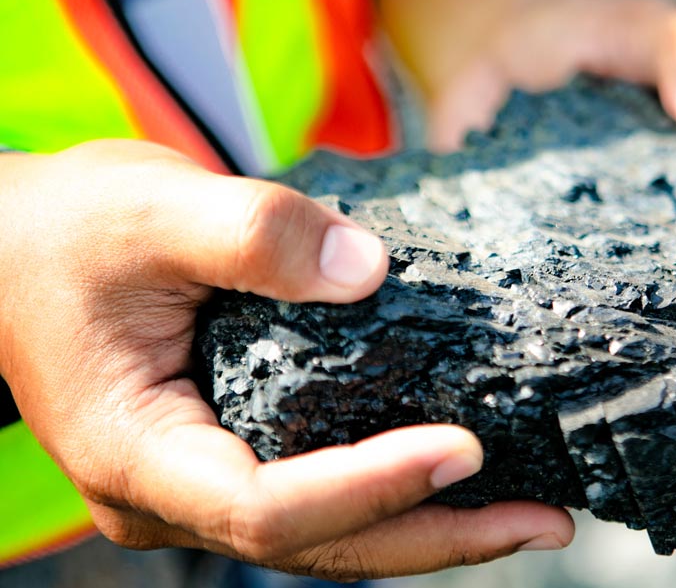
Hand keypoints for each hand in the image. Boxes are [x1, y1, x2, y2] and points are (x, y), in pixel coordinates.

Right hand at [0, 141, 572, 579]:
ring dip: (429, 527)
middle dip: (434, 536)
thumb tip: (368, 268)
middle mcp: (172, 493)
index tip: (466, 447)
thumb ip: (252, 232)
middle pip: (318, 544)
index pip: (268, 505)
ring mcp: (203, 484)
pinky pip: (321, 495)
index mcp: (139, 452)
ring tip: (531, 514)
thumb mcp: (150, 210)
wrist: (21, 251)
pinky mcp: (232, 454)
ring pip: (327, 535)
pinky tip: (461, 474)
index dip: (371, 486)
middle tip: (543, 521)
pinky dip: (395, 492)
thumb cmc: (68, 234)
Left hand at [420, 0, 675, 347]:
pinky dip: (578, 339)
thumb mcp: (655, 30)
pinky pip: (564, 305)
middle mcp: (666, 225)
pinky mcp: (539, 260)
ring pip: (646, 313)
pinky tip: (583, 380)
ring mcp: (601, 251)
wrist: (494, 48)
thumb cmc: (593, 33)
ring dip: (666, 358)